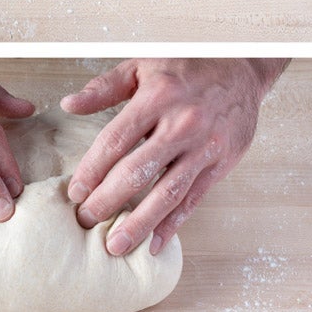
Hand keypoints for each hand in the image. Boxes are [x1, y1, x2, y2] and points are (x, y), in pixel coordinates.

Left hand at [62, 59, 287, 255]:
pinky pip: (194, 198)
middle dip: (108, 201)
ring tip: (116, 245)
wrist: (243, 67)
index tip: (74, 192)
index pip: (115, 141)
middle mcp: (182, 125)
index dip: (92, 170)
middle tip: (85, 220)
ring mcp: (205, 147)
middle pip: (138, 172)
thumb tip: (68, 104)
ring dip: (139, 223)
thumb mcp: (141, 66)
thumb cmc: (186, 66)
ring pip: (167, 193)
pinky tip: (155, 242)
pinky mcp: (223, 163)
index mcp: (157, 99)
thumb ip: (103, 88)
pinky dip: (174, 223)